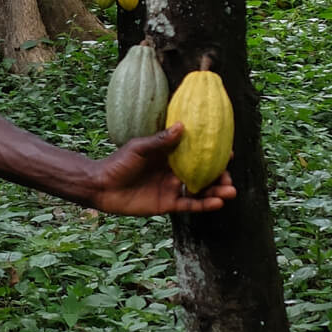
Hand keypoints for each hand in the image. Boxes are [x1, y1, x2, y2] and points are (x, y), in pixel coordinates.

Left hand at [90, 124, 235, 216]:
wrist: (101, 186)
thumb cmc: (118, 163)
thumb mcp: (139, 148)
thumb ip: (160, 141)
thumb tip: (181, 126)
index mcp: (169, 155)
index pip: (195, 153)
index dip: (212, 153)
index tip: (228, 150)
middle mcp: (174, 171)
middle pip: (203, 173)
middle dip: (219, 175)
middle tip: (230, 177)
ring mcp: (172, 188)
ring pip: (200, 190)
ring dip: (216, 191)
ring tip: (230, 191)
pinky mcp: (167, 204)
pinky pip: (190, 205)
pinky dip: (204, 205)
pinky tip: (217, 203)